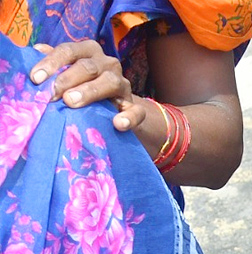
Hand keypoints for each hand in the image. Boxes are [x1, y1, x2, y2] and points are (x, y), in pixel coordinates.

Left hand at [30, 41, 145, 131]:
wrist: (113, 111)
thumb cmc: (82, 88)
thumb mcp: (66, 73)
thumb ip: (53, 64)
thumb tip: (33, 53)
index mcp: (88, 52)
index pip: (69, 51)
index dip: (51, 63)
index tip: (35, 79)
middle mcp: (108, 64)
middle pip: (88, 67)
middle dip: (67, 79)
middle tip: (51, 94)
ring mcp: (123, 84)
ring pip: (111, 82)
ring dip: (90, 92)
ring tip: (71, 102)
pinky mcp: (135, 106)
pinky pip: (136, 111)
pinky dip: (129, 117)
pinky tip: (118, 124)